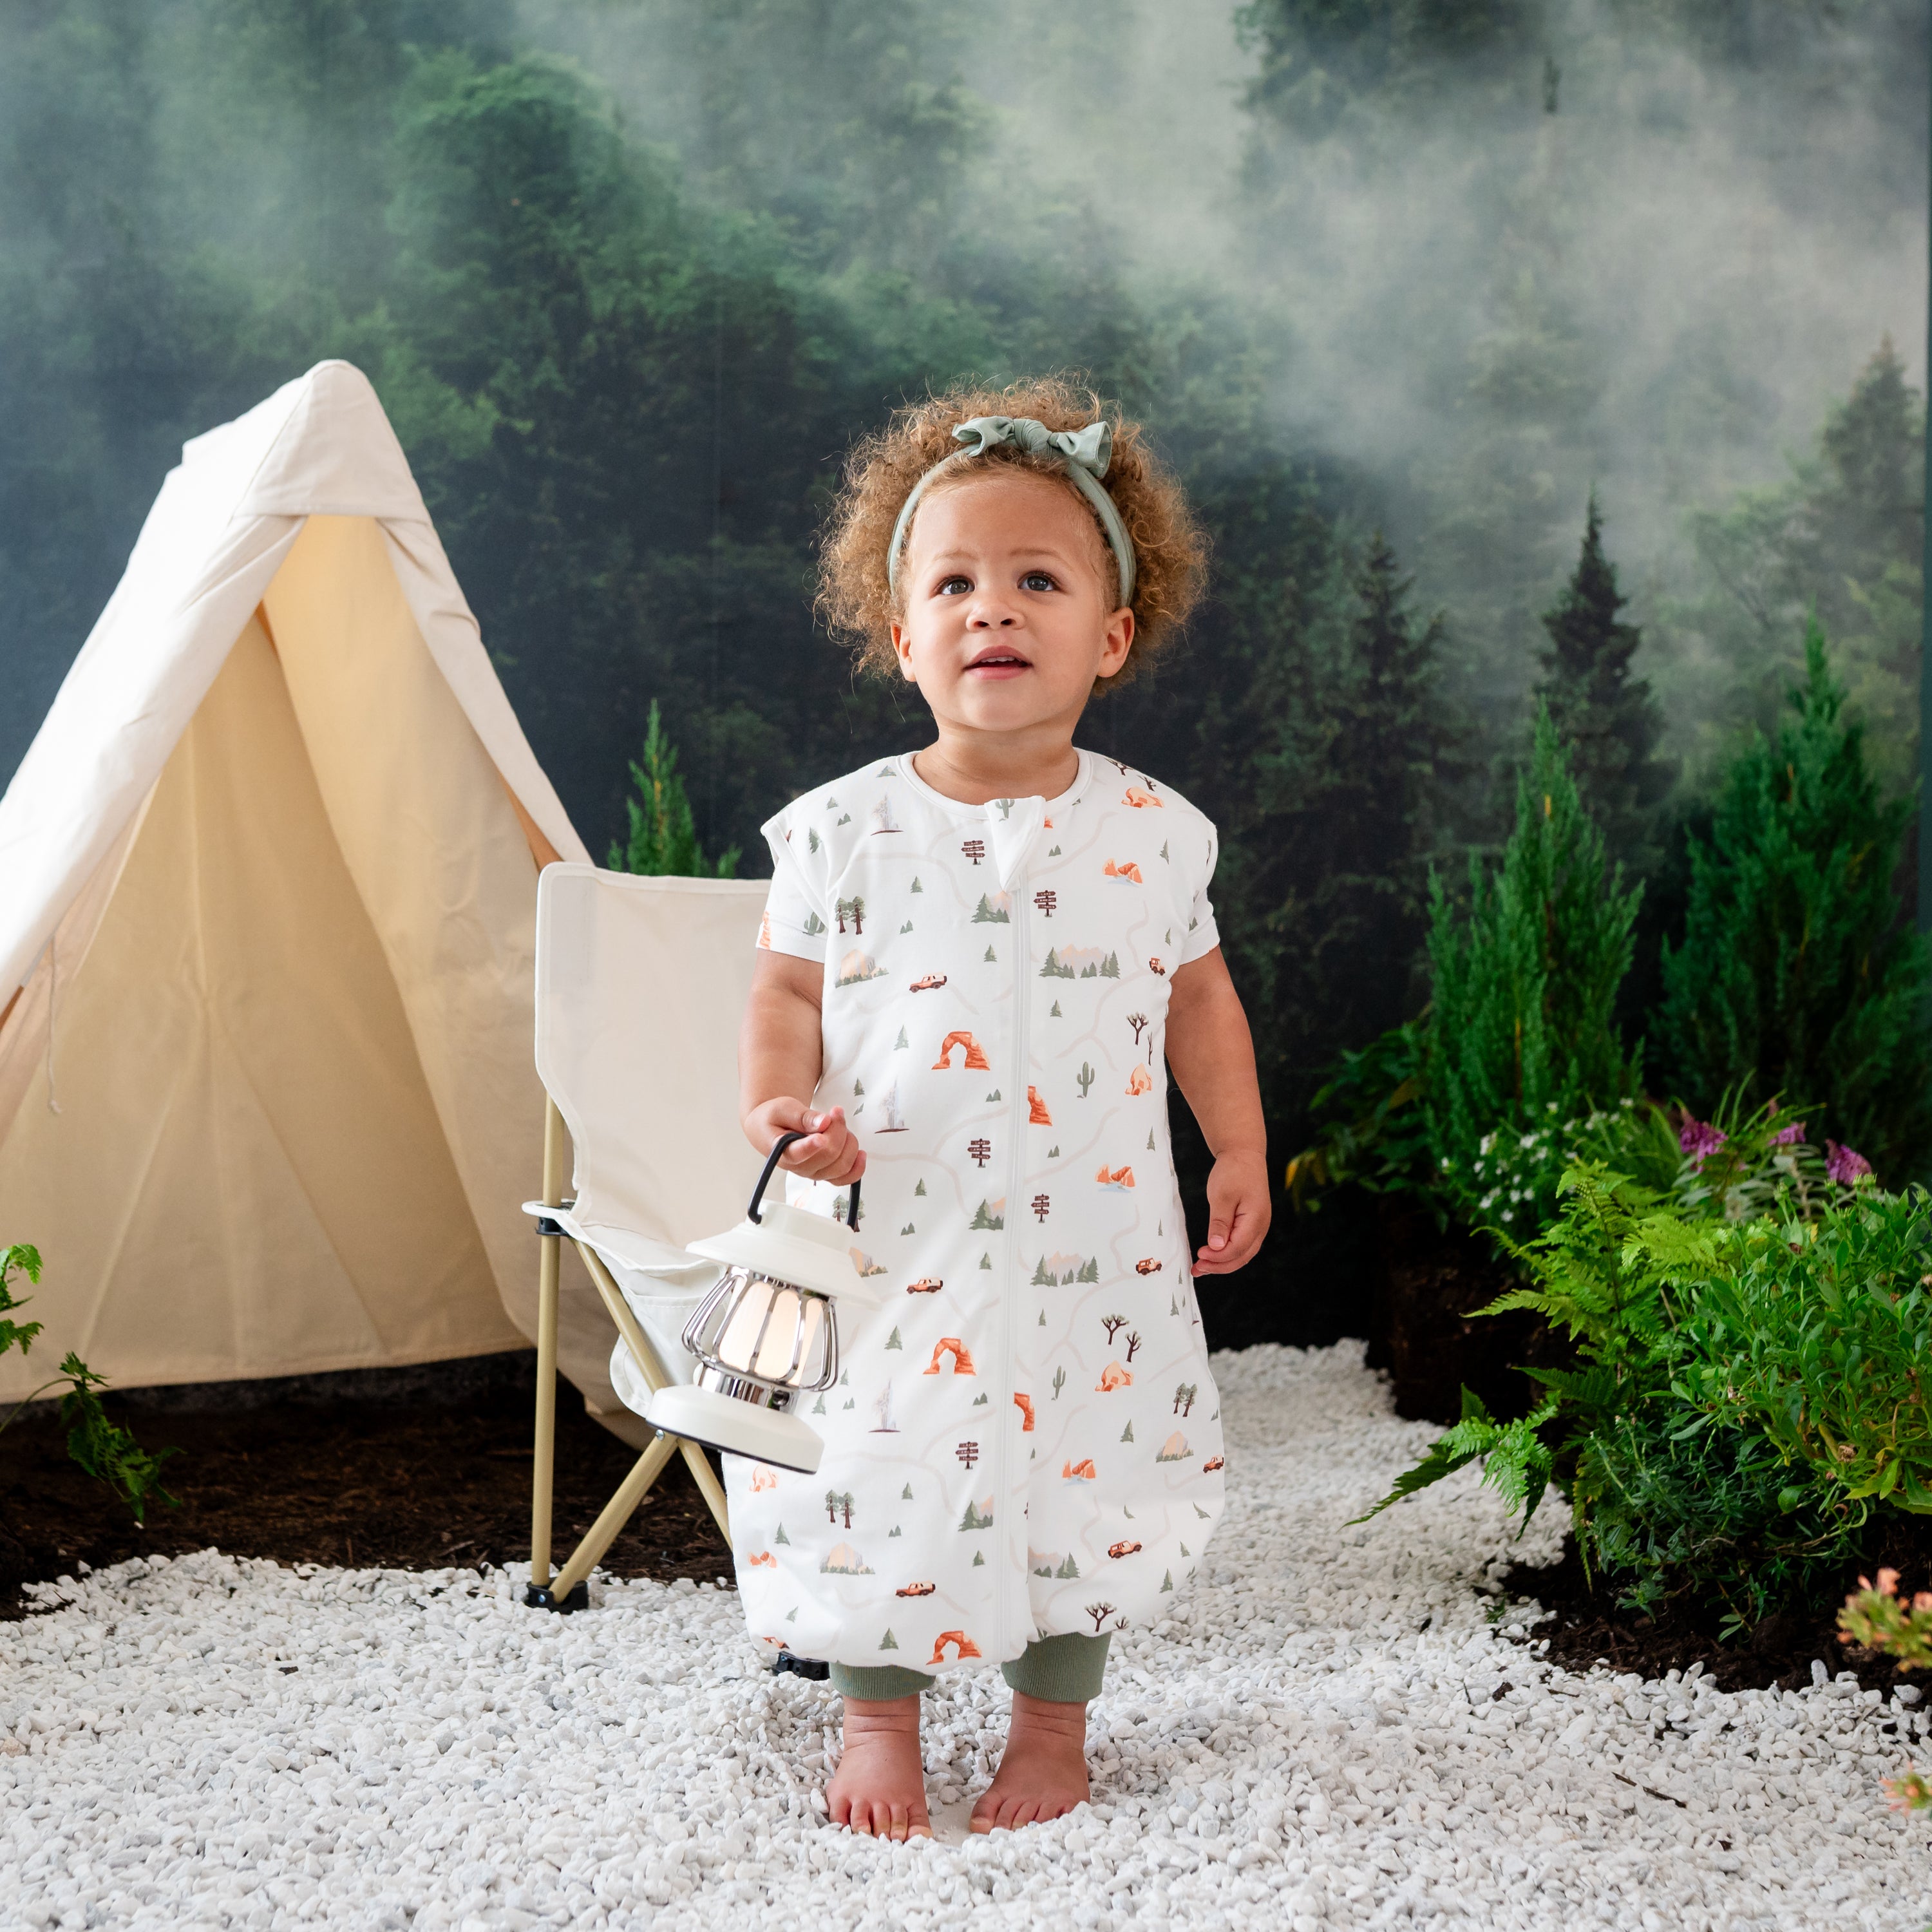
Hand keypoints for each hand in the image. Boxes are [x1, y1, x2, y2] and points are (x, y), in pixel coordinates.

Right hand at [744, 1096, 866, 1186]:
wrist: (773, 1128)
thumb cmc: (775, 1118)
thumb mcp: (783, 1108)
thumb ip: (802, 1116)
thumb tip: (824, 1122)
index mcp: (781, 1151)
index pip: (797, 1154)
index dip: (811, 1146)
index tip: (821, 1137)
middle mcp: (799, 1167)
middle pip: (828, 1154)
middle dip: (837, 1129)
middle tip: (835, 1112)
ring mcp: (814, 1173)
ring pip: (842, 1165)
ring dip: (848, 1141)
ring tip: (838, 1124)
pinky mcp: (826, 1173)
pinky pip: (847, 1178)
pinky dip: (857, 1167)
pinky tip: (860, 1153)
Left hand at [1194, 1149, 1268, 1275]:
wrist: (1244, 1155)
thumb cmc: (1233, 1171)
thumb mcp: (1222, 1196)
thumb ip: (1220, 1222)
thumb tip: (1217, 1246)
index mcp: (1255, 1219)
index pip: (1237, 1248)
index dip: (1218, 1256)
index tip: (1199, 1255)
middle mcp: (1261, 1226)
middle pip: (1241, 1256)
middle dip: (1219, 1266)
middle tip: (1196, 1269)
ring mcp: (1259, 1226)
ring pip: (1242, 1254)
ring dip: (1222, 1263)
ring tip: (1201, 1268)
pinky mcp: (1252, 1224)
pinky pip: (1241, 1245)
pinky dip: (1227, 1254)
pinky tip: (1212, 1256)